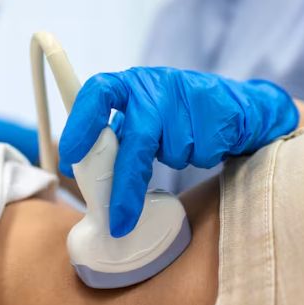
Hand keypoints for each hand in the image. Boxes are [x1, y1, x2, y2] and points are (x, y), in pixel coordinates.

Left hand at [57, 67, 297, 236]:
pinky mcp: (217, 113)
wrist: (234, 106)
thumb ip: (114, 133)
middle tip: (119, 220)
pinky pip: (198, 155)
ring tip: (181, 143)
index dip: (81, 124)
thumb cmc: (176, 113)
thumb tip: (78, 168)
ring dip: (173, 160)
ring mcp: (187, 97)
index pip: (97, 94)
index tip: (69, 156)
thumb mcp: (140, 112)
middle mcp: (155, 86)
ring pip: (171, 152)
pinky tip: (202, 140)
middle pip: (137, 140)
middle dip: (127, 185)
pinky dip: (198, 157)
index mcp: (129, 84)